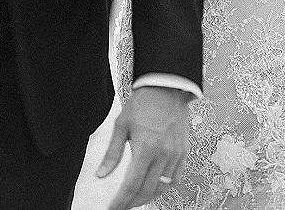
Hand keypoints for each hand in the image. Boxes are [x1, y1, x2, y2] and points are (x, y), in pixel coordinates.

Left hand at [97, 86, 189, 209]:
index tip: (112, 209)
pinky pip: (175, 178)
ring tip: (135, 199)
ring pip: (162, 188)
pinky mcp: (183, 151)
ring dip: (147, 197)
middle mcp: (163, 153)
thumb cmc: (142, 102)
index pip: (131, 185)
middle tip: (121, 205)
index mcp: (146, 147)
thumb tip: (101, 175)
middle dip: (132, 202)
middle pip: (147, 191)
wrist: (165, 86)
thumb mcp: (121, 125)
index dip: (121, 201)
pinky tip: (153, 187)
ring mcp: (175, 154)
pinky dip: (164, 188)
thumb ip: (112, 154)